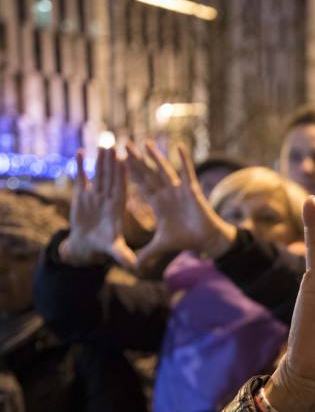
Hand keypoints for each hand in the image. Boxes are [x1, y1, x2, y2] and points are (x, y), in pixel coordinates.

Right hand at [59, 148, 135, 267]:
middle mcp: (108, 198)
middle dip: (113, 162)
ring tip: (103, 144)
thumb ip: (123, 255)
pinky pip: (82, 178)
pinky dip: (80, 166)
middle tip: (116, 145)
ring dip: (100, 160)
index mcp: (118, 207)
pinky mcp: (82, 195)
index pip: (122, 188)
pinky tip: (80, 152)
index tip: (128, 161)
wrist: (88, 244)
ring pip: (99, 174)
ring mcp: (96, 195)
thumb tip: (136, 266)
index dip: (123, 175)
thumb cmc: (104, 245)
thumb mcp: (114, 250)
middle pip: (111, 177)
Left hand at [124, 142, 235, 270]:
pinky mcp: (191, 190)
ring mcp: (178, 190)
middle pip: (148, 173)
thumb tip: (133, 265)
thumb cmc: (186, 240)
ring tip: (145, 142)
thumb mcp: (161, 245)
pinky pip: (187, 172)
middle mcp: (166, 193)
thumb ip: (147, 252)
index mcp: (157, 203)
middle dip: (137, 160)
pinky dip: (184, 160)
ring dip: (155, 156)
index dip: (129, 174)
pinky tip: (178, 147)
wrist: (205, 240)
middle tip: (124, 144)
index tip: (117, 161)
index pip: (140, 185)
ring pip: (164, 170)